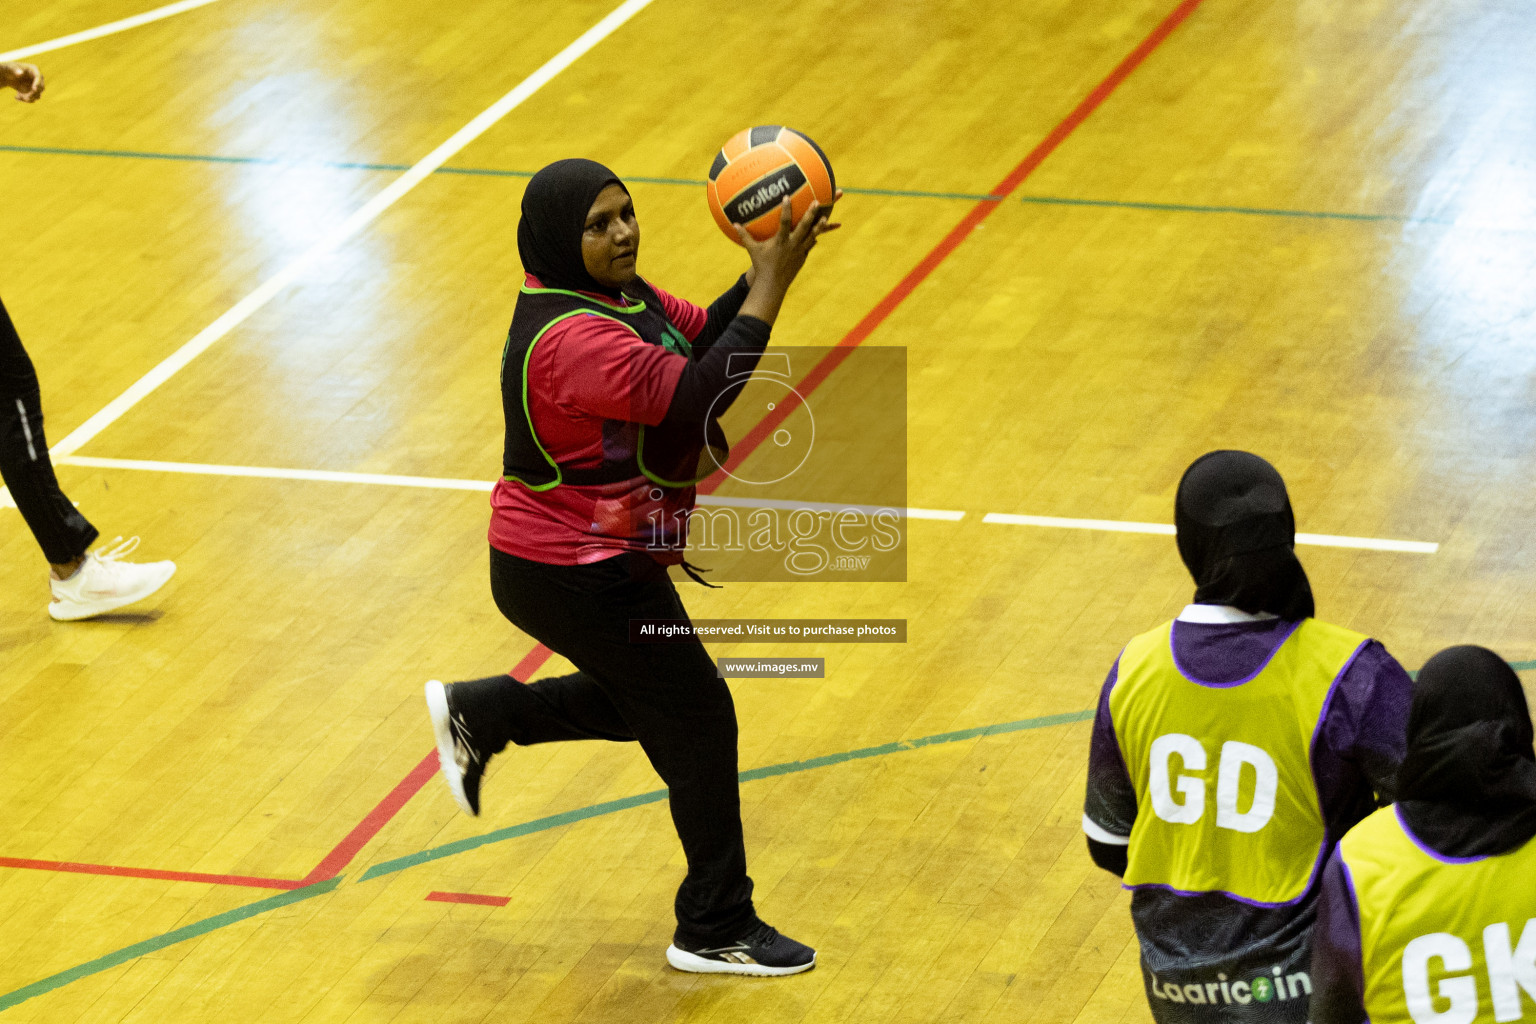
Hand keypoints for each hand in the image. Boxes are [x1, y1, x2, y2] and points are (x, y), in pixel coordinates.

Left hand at [1, 63, 44, 101]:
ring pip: (37, 95)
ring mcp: (37, 86)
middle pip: (40, 88)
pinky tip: (17, 97)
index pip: (39, 77)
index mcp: (34, 70)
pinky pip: (32, 99)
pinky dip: (25, 100)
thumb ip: (15, 70)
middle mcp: (38, 78)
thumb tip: (20, 73)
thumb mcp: (11, 68)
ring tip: (18, 97)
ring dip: (28, 98)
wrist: (8, 76)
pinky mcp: (33, 93)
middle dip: (33, 94)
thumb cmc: (9, 69)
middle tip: (25, 98)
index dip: (38, 83)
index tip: (34, 89)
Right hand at [736, 190, 841, 323]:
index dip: (786, 209)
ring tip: (827, 217)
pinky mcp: (803, 258)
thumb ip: (744, 235)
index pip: (784, 222)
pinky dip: (814, 239)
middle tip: (817, 201)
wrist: (772, 285)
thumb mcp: (752, 250)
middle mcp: (792, 245)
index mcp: (780, 241)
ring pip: (812, 236)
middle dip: (810, 214)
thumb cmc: (761, 266)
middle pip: (804, 227)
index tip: (788, 197)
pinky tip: (821, 231)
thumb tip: (734, 224)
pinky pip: (810, 246)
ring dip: (820, 226)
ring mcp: (799, 252)